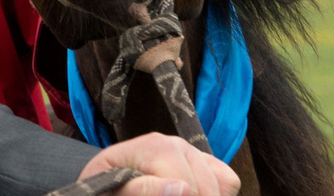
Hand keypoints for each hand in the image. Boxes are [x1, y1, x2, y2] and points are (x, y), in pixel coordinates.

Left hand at [78, 133, 239, 195]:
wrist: (104, 183)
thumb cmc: (106, 188)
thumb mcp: (112, 189)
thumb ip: (141, 189)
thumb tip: (182, 189)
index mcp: (155, 146)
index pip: (186, 187)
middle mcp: (177, 143)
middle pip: (205, 188)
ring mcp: (192, 151)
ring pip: (221, 185)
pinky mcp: (204, 162)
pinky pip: (228, 181)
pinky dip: (217, 194)